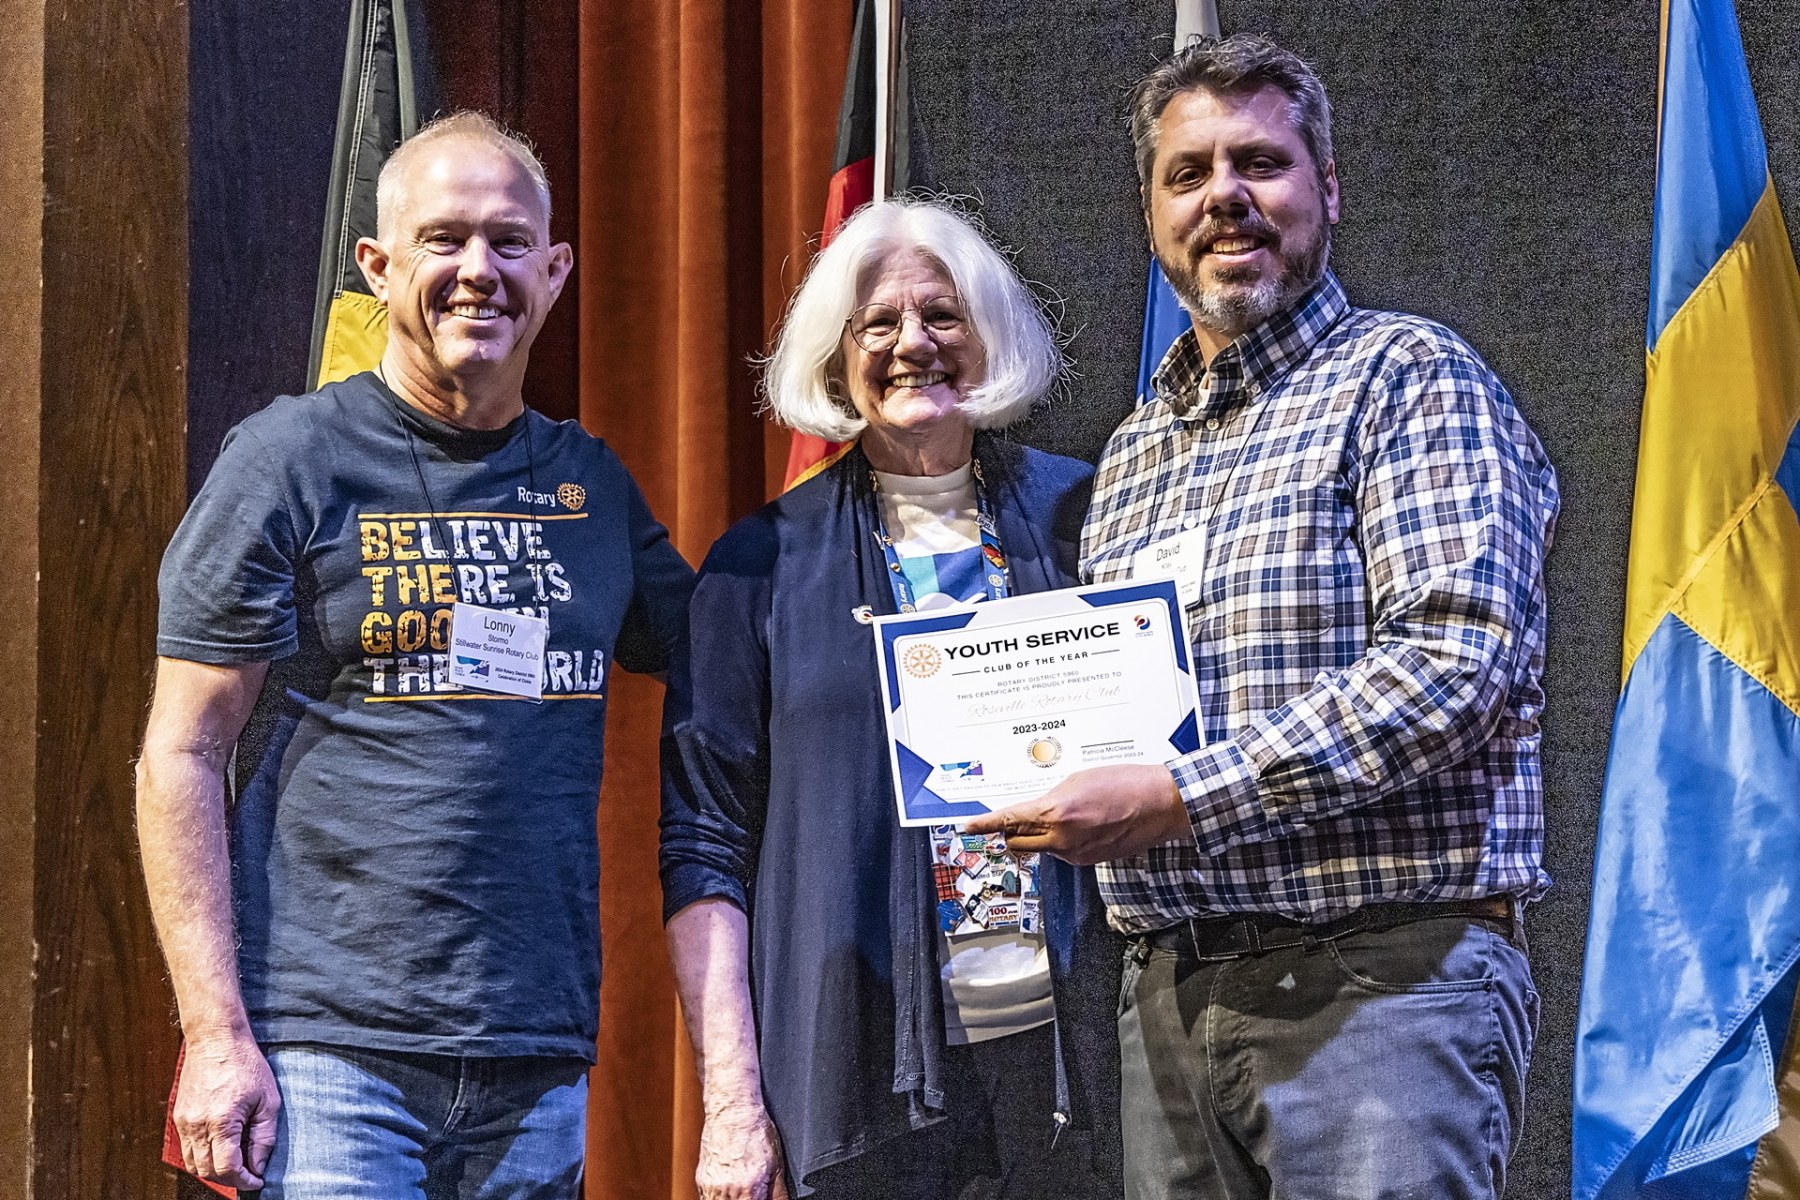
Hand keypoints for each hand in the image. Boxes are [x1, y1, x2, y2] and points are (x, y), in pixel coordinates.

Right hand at [172, 1033, 280, 1188]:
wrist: (216, 1039)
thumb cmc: (245, 1064)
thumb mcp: (268, 1100)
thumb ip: (264, 1137)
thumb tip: (258, 1166)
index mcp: (222, 1121)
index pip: (227, 1168)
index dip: (243, 1180)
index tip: (256, 1181)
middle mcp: (198, 1125)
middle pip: (207, 1171)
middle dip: (229, 1179)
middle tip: (248, 1174)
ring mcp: (184, 1122)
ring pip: (193, 1164)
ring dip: (213, 1171)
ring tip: (235, 1163)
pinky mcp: (179, 1117)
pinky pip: (186, 1149)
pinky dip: (202, 1157)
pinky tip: (220, 1149)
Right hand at [695, 1100, 789, 1199]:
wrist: (732, 1111)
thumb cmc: (754, 1131)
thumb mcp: (776, 1164)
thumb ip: (778, 1193)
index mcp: (750, 1188)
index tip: (760, 1196)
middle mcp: (729, 1190)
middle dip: (748, 1199)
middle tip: (753, 1192)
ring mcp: (712, 1186)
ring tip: (742, 1190)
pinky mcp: (702, 1181)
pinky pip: (708, 1198)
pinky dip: (719, 1198)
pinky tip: (729, 1189)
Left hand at [962, 764, 1190, 864]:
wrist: (1161, 805)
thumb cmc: (1125, 784)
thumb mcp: (1078, 780)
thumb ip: (1051, 798)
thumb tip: (1035, 809)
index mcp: (1057, 813)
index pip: (1010, 821)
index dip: (986, 825)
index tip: (970, 827)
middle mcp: (1063, 840)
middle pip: (1018, 842)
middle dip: (1009, 832)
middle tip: (1002, 822)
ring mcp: (1076, 854)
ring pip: (1041, 848)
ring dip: (1038, 835)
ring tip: (1059, 813)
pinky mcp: (1089, 862)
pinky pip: (1062, 852)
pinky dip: (1060, 840)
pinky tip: (1078, 824)